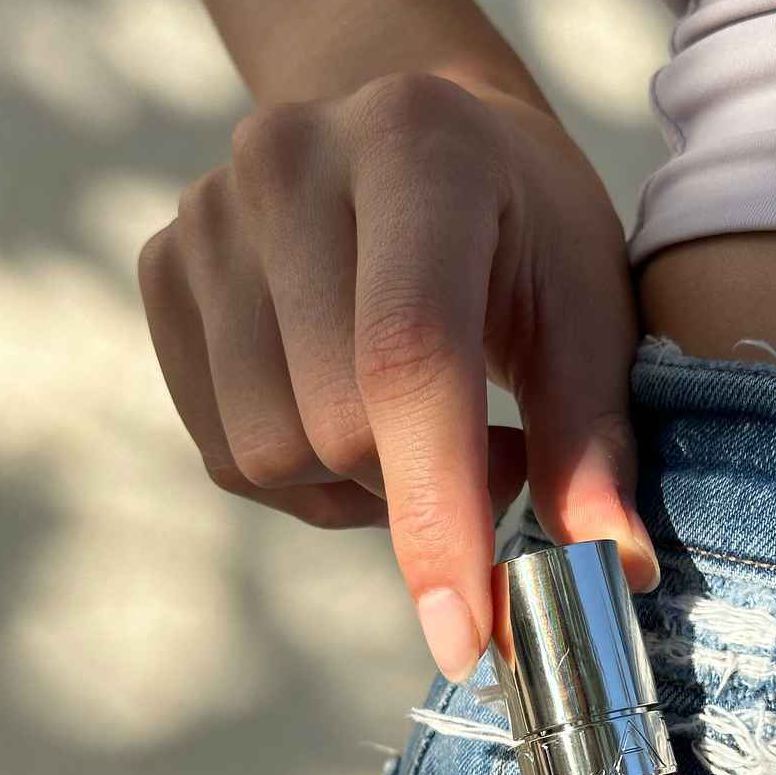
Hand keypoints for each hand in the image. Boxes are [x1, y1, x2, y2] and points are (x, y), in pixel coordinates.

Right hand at [138, 72, 657, 680]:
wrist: (418, 134)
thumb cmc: (524, 230)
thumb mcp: (588, 311)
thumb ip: (592, 440)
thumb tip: (610, 569)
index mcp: (418, 150)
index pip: (409, 361)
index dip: (438, 516)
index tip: (467, 640)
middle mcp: (288, 165)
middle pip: (330, 426)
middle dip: (419, 494)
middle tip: (495, 455)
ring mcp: (210, 217)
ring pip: (263, 454)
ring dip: (359, 492)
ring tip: (424, 430)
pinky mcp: (165, 269)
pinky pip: (223, 450)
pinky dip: (303, 477)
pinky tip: (356, 419)